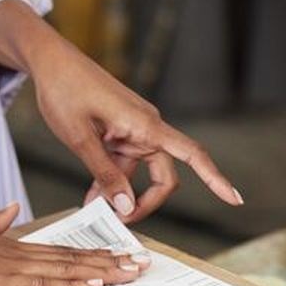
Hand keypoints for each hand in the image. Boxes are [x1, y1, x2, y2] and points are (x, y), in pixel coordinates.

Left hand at [0, 1, 241, 222]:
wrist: (51, 64)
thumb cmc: (65, 92)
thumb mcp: (80, 138)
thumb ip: (104, 173)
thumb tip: (126, 206)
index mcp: (146, 125)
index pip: (192, 154)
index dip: (215, 178)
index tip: (234, 199)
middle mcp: (147, 128)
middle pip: (162, 177)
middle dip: (144, 203)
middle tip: (118, 221)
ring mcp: (134, 130)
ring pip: (138, 173)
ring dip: (120, 194)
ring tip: (93, 208)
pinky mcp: (120, 132)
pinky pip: (123, 163)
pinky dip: (111, 180)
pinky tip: (92, 195)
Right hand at [0, 203, 148, 285]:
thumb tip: (11, 211)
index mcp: (6, 244)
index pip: (58, 249)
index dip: (91, 252)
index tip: (119, 253)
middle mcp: (13, 253)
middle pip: (71, 257)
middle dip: (110, 261)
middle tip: (142, 263)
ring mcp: (6, 268)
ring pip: (64, 269)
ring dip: (101, 272)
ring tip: (131, 272)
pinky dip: (70, 285)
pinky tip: (94, 285)